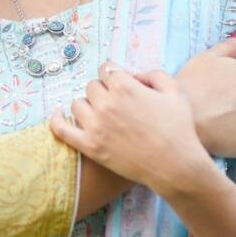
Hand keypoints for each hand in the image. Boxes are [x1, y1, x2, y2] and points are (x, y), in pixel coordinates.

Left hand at [50, 63, 211, 195]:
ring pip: (78, 103)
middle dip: (104, 91)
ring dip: (88, 105)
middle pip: (92, 86)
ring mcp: (95, 125)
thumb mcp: (175, 90)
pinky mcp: (89, 146)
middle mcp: (106, 103)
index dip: (115, 76)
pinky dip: (56, 120)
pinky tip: (58, 113)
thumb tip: (134, 75)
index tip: (121, 85)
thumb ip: (153, 74)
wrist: (176, 167)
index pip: (107, 69)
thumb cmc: (179, 128)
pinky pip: (61, 129)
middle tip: (117, 104)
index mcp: (124, 86)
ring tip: (101, 114)